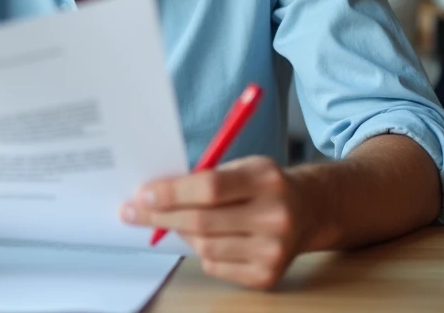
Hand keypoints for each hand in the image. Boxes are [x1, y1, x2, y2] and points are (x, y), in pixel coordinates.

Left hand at [120, 156, 304, 289]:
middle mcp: (275, 216)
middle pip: (202, 221)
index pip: (209, 187)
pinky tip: (209, 239)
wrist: (309, 211)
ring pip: (205, 247)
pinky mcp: (267, 276)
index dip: (171, 192)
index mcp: (266, 180)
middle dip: (161, 216)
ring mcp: (273, 250)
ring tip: (178, 221)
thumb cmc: (264, 186)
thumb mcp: (242, 167)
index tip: (142, 194)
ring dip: (182, 233)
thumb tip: (154, 194)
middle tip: (134, 211)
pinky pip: (215, 266)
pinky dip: (202, 252)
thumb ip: (205, 177)